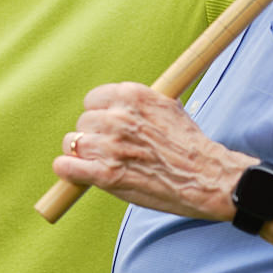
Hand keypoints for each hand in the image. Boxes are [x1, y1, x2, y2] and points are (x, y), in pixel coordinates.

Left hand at [51, 81, 248, 219]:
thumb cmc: (189, 145)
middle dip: (93, 136)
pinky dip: (68, 171)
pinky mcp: (105, 174)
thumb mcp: (167, 107)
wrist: (206, 177)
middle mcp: (117, 117)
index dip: (99, 116)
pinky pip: (66, 166)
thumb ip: (140, 104)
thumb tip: (120, 103)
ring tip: (98, 163)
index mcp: (131, 96)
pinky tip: (75, 173)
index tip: (107, 127)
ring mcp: (110, 145)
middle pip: (83, 123)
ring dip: (81, 154)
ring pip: (72, 143)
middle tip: (110, 150)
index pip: (93, 100)